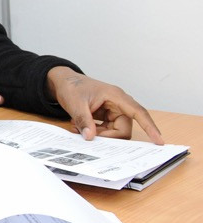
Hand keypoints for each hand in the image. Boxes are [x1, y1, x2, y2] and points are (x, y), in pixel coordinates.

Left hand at [46, 67, 163, 143]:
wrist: (63, 82)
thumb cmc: (73, 87)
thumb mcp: (75, 104)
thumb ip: (83, 120)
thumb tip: (90, 137)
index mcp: (117, 97)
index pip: (139, 112)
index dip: (150, 127)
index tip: (159, 140)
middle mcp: (118, 104)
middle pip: (124, 128)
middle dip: (108, 136)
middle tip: (89, 135)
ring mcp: (112, 110)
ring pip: (114, 131)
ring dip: (98, 134)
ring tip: (78, 127)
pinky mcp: (106, 116)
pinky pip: (106, 130)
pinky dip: (94, 131)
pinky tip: (78, 126)